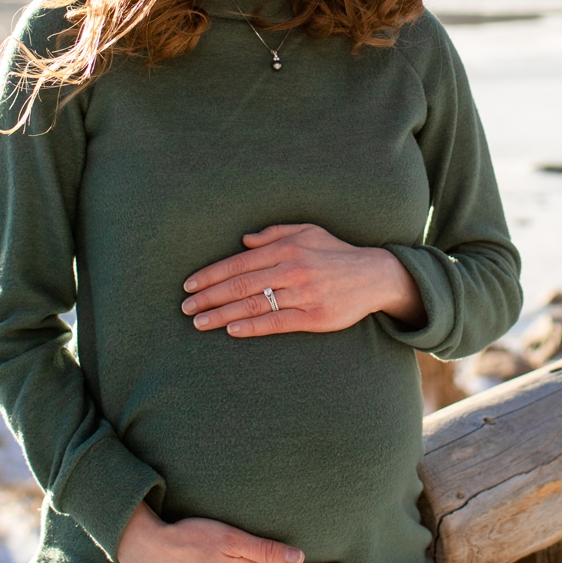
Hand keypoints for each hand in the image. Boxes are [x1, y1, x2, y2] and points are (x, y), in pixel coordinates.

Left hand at [182, 223, 422, 337]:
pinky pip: (277, 322)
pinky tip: (232, 330)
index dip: (211, 275)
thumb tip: (244, 240)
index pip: (240, 262)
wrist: (376, 275)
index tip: (189, 286)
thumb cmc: (337, 253)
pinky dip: (252, 327)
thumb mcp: (309, 231)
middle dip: (209, 297)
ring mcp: (304, 294)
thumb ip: (275, 233)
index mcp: (288, 248)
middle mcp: (293, 269)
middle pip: (241, 285)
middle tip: (185, 308)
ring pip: (254, 305)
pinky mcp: (314, 316)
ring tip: (199, 323)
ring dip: (222, 315)